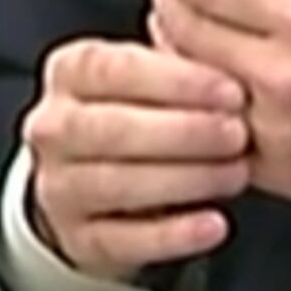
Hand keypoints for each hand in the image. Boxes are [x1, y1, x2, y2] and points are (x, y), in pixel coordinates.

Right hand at [19, 37, 252, 283]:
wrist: (103, 184)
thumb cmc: (145, 112)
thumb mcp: (156, 77)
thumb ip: (185, 60)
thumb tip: (233, 50)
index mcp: (71, 71)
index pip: (114, 69)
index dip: (175, 81)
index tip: (230, 91)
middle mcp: (52, 127)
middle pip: (111, 128)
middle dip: (182, 132)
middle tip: (238, 134)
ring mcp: (57, 186)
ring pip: (114, 184)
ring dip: (183, 179)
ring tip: (235, 174)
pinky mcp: (76, 238)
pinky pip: (121, 240)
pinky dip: (172, 236)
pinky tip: (214, 225)